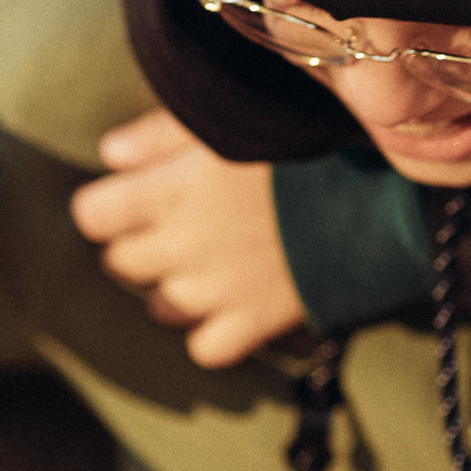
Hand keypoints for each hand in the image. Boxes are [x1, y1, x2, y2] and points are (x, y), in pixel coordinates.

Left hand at [70, 108, 304, 367]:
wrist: (378, 192)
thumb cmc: (300, 144)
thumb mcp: (228, 123)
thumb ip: (159, 137)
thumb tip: (110, 155)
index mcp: (169, 192)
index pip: (92, 215)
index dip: (109, 204)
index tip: (132, 194)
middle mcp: (182, 247)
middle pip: (121, 261)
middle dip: (139, 240)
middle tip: (177, 218)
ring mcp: (215, 292)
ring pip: (160, 305)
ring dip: (174, 284)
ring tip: (209, 257)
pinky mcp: (253, 322)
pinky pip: (205, 347)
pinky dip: (212, 331)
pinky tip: (232, 300)